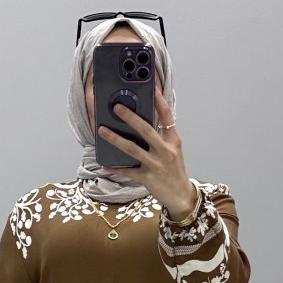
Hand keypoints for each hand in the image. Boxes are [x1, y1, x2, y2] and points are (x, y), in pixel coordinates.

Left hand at [97, 80, 194, 217]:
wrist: (180, 195)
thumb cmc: (174, 170)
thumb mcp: (173, 149)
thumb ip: (161, 134)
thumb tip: (142, 119)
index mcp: (173, 139)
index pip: (167, 115)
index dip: (159, 100)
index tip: (151, 86)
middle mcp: (165, 150)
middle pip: (146, 130)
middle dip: (130, 117)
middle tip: (116, 107)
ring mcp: (156, 164)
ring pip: (132, 149)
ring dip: (115, 139)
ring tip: (102, 131)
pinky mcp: (147, 178)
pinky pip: (128, 171)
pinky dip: (116, 167)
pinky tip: (104, 163)